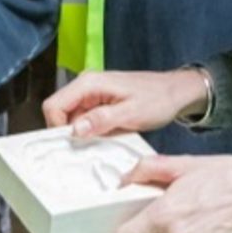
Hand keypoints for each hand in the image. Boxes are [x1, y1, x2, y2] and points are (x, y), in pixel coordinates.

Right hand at [42, 68, 208, 137]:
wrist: (177, 92)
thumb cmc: (158, 99)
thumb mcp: (132, 113)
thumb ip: (102, 120)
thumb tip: (75, 129)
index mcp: (89, 83)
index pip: (54, 105)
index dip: (57, 128)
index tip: (72, 145)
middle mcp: (85, 85)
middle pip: (59, 112)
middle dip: (68, 132)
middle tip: (86, 148)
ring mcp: (91, 93)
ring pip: (70, 117)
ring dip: (80, 133)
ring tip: (99, 143)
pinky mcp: (98, 102)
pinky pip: (84, 118)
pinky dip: (90, 131)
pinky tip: (104, 138)